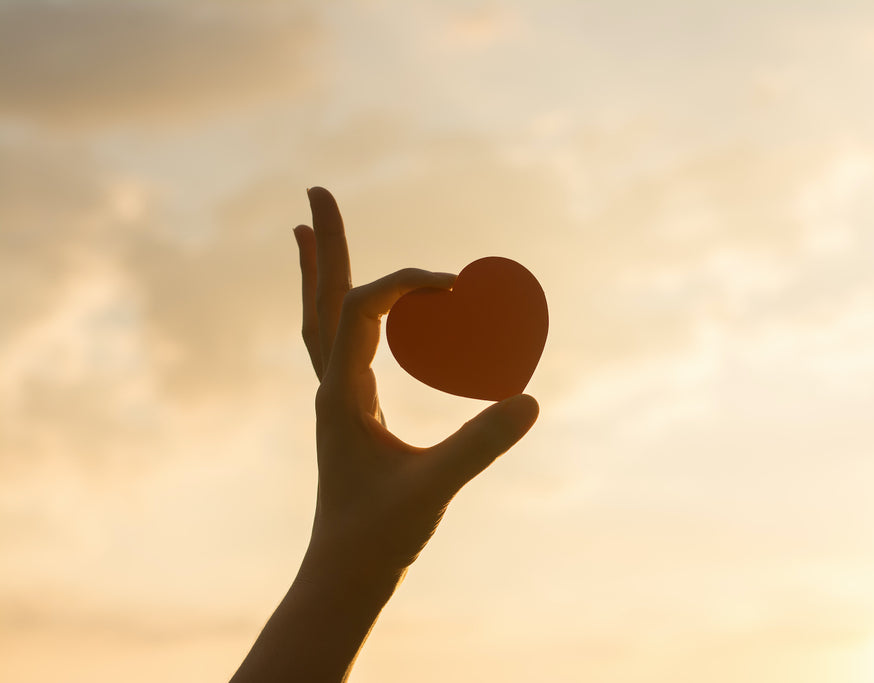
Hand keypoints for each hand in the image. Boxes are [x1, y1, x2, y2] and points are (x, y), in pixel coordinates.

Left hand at [293, 187, 539, 578]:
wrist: (344, 573)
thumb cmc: (380, 535)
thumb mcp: (434, 488)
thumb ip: (481, 445)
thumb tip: (530, 399)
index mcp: (342, 393)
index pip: (362, 309)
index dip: (407, 283)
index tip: (456, 286)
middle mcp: (332, 385)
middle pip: (323, 299)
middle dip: (325, 244)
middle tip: (316, 189)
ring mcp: (338, 396)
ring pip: (322, 319)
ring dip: (321, 271)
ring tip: (309, 231)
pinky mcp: (351, 409)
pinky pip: (339, 343)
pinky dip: (340, 309)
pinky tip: (357, 305)